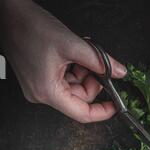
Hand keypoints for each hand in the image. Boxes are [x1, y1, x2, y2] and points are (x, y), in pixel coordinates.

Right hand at [0, 0, 126, 122]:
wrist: (7, 15)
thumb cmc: (29, 27)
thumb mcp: (72, 44)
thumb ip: (99, 61)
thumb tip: (119, 72)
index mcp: (48, 92)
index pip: (82, 114)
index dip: (102, 111)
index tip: (116, 106)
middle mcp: (42, 94)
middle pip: (80, 98)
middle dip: (93, 81)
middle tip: (99, 63)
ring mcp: (40, 87)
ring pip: (74, 87)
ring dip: (84, 72)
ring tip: (83, 52)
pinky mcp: (40, 79)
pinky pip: (65, 80)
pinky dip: (75, 68)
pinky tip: (75, 53)